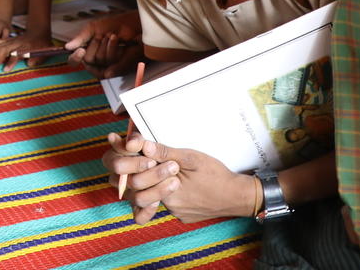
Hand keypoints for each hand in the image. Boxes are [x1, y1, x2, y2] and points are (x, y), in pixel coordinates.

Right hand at [0, 32, 55, 71]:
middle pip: (3, 49)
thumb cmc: (42, 45)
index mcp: (25, 47)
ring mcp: (11, 40)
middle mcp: (16, 43)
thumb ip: (37, 59)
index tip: (5, 70)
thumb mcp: (44, 52)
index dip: (11, 62)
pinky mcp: (7, 40)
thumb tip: (30, 64)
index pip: (17, 54)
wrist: (38, 32)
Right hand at [64, 11, 141, 78]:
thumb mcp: (93, 28)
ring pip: (100, 60)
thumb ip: (80, 37)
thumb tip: (67, 47)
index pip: (74, 61)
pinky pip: (111, 63)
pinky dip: (113, 49)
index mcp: (87, 51)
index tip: (80, 50)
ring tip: (113, 36)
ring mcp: (108, 65)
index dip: (75, 58)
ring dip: (106, 45)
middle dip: (95, 45)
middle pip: (87, 60)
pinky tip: (116, 39)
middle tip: (103, 36)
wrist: (130, 23)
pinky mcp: (119, 67)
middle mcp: (96, 61)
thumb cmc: (113, 25)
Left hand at [103, 133, 256, 223]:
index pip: (137, 174)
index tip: (123, 144)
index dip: (129, 158)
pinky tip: (171, 179)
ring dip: (148, 180)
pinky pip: (164, 202)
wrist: (237, 197)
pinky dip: (163, 190)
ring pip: (149, 196)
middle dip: (135, 169)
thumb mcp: (191, 158)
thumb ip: (165, 152)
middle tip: (136, 153)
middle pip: (137, 188)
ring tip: (154, 165)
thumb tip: (142, 144)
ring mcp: (174, 211)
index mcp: (168, 187)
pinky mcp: (180, 214)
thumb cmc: (216, 175)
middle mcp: (168, 203)